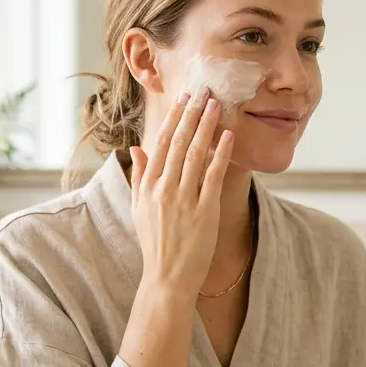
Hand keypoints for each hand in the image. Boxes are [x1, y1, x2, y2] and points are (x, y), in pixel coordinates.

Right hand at [129, 88, 234, 299]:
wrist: (167, 276)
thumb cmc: (155, 243)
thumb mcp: (139, 208)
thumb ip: (139, 176)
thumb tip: (136, 148)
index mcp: (147, 186)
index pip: (160, 143)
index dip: (173, 119)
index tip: (183, 99)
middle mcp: (163, 189)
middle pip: (178, 142)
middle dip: (192, 113)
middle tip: (204, 90)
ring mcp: (184, 199)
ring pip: (195, 153)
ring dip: (207, 126)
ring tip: (217, 104)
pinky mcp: (204, 211)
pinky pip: (213, 175)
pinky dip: (221, 153)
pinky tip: (229, 135)